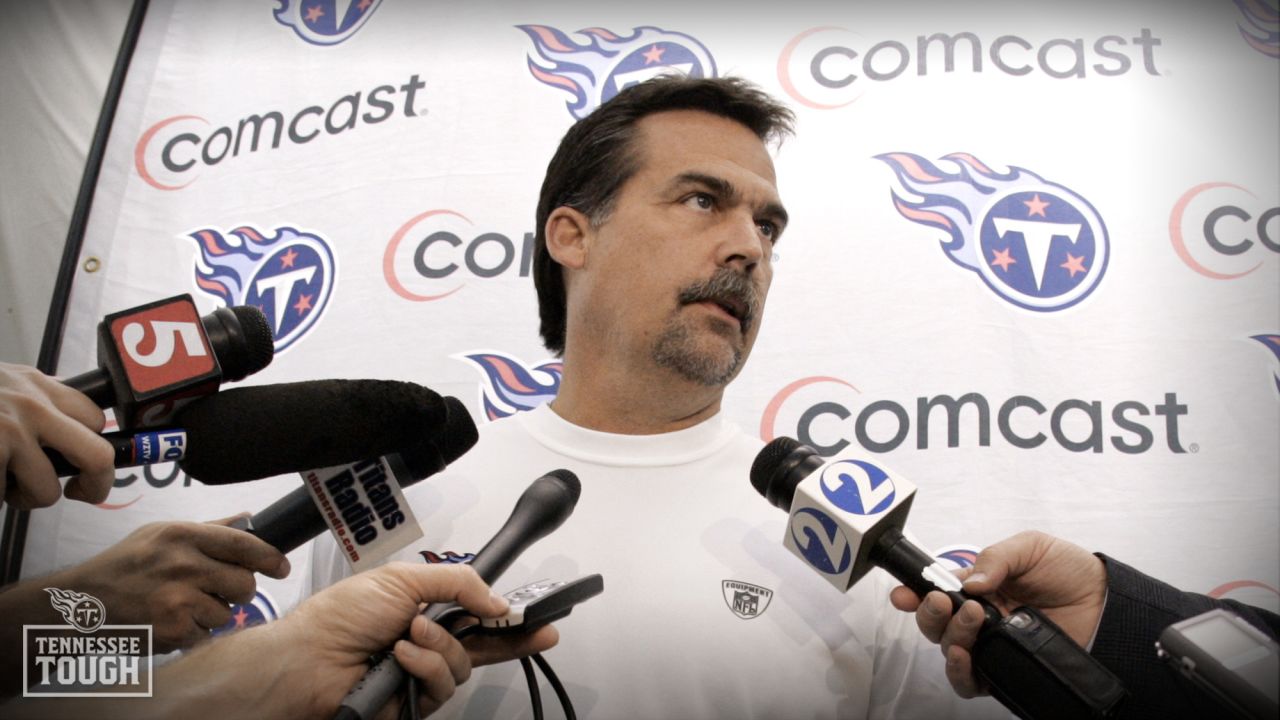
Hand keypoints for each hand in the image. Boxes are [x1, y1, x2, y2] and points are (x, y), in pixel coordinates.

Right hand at [0, 362, 113, 508]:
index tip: (87, 466)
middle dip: (96, 486)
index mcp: (39, 386)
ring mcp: (12, 431)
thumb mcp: (5, 382)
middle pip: (98, 456)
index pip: (96, 420)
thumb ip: (39, 397)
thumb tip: (74, 412)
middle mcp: (33, 406)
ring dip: (24, 498)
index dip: (94, 448)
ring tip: (4, 482)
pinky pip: (4, 498)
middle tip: (80, 493)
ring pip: (48, 491)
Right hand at [55, 515, 290, 650]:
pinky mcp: (173, 629)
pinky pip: (206, 634)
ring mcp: (178, 599)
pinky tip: (170, 620)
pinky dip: (193, 633)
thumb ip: (209, 529)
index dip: (269, 557)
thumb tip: (250, 520)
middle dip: (238, 590)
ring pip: (226, 612)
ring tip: (180, 604)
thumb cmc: (124, 566)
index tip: (282, 566)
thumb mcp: (160, 534)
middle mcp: (183, 565)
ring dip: (211, 613)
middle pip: (244, 583)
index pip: (243, 544)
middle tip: (218, 590)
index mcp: (182, 535)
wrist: (80, 605)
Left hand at [261, 562, 558, 718]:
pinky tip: (401, 655)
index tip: (539, 617)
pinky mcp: (415, 703)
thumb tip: (497, 602)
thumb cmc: (341, 616)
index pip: (479, 615)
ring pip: (463, 666)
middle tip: (538, 632)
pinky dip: (423, 666)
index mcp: (426, 610)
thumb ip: (458, 585)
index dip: (510, 618)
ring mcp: (422, 675)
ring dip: (440, 647)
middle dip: (514, 640)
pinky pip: (441, 686)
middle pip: (486, 647)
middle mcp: (428, 645)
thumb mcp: (403, 579)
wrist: (307, 658)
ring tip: (409, 635)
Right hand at [889, 530, 1106, 697]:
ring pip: (948, 650)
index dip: (914, 592)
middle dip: (931, 612)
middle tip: (945, 601)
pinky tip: (964, 656)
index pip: (935, 590)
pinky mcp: (1005, 669)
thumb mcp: (1030, 548)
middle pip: (935, 623)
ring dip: (948, 636)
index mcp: (978, 586)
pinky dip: (959, 671)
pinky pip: (971, 680)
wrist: (1107, 604)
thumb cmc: (1070, 572)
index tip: (904, 592)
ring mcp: (990, 645)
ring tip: (972, 620)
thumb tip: (968, 582)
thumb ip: (997, 558)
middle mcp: (978, 617)